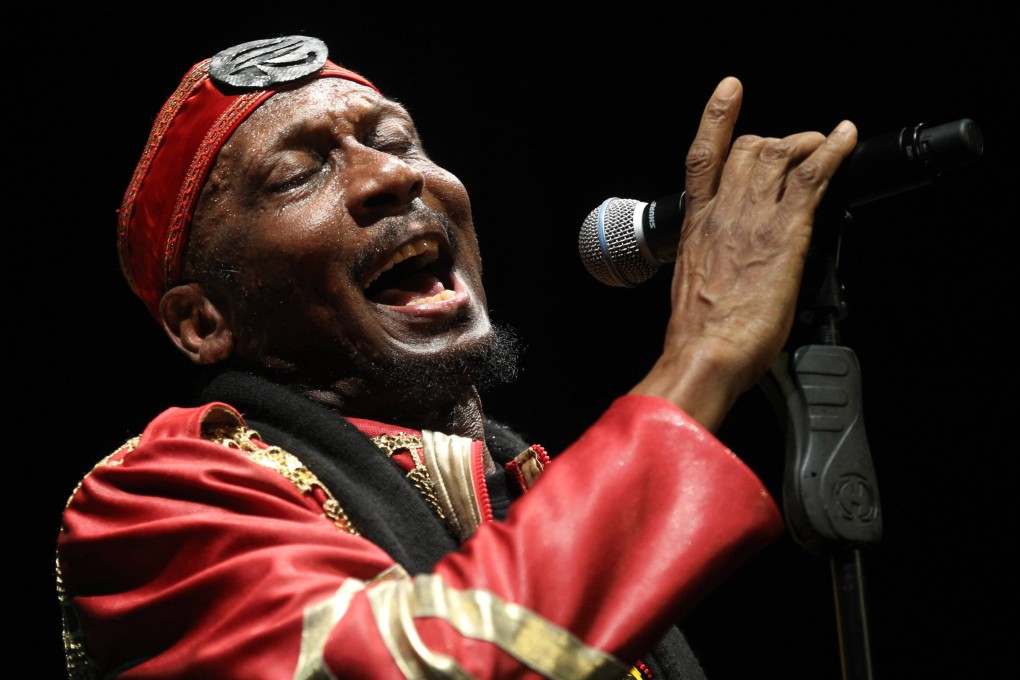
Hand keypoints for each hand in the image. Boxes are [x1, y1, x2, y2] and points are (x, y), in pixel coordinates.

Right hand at [630, 76, 857, 430]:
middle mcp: (721, 212)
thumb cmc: (698, 333)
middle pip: (750, 149)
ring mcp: (753, 218)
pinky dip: (833, 150)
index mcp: (696, 226)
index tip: (728, 94)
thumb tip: (728, 265)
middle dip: (778, 142)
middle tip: (799, 153)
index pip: (703, 158)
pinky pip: (813, 176)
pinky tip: (846, 138)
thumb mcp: (693, 286)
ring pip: (781, 155)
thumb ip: (711, 261)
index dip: (717, 120)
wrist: (705, 351)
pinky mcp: (784, 231)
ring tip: (825, 147)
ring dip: (807, 145)